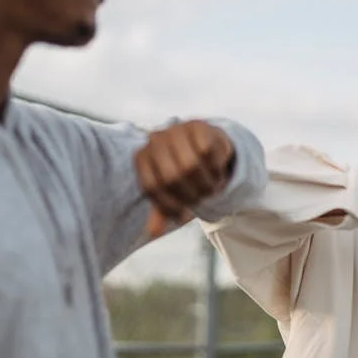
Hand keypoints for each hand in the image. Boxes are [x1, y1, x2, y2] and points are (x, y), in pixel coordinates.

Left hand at [135, 120, 234, 237]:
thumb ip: (161, 210)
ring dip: (205, 182)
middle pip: (172, 177)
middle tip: (201, 199)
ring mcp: (175, 129)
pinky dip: (214, 167)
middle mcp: (154, 140)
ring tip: (210, 187)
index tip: (182, 214)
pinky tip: (215, 169)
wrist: (204, 145)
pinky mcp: (197, 125)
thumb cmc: (182, 172)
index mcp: (141, 157)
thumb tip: (153, 232)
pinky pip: (207, 152)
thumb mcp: (170, 192)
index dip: (168, 205)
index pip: (151, 187)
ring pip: (191, 164)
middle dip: (190, 194)